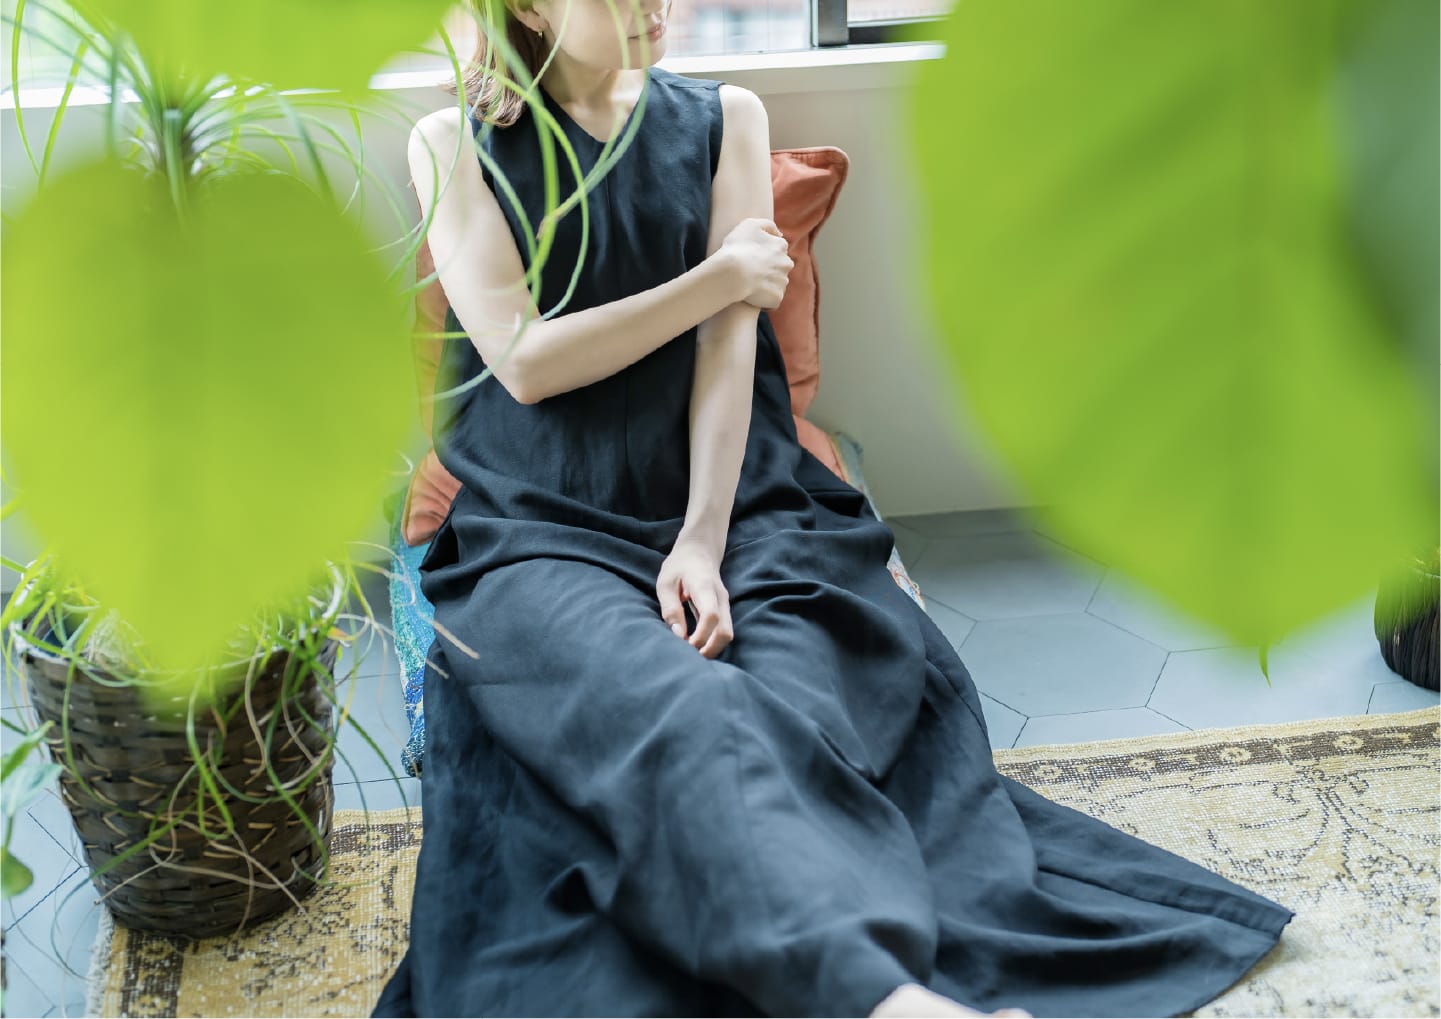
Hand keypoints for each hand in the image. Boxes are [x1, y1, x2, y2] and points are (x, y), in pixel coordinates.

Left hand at [656, 535, 733, 658]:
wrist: (700, 550)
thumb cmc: (679, 566)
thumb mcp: (666, 583)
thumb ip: (671, 608)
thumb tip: (678, 635)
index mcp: (705, 588)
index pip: (711, 616)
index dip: (700, 636)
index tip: (685, 645)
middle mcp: (720, 598)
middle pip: (725, 632)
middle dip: (709, 650)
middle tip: (689, 658)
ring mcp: (725, 604)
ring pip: (727, 634)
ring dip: (712, 648)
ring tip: (691, 654)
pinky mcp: (724, 610)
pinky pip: (723, 631)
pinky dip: (713, 642)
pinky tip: (697, 645)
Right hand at [718, 217, 793, 309]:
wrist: (732, 273)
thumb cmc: (737, 247)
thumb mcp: (750, 225)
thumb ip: (767, 225)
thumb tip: (779, 234)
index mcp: (781, 246)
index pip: (777, 249)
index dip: (764, 254)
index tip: (752, 257)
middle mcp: (786, 264)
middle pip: (780, 267)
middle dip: (770, 269)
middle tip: (752, 272)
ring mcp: (783, 282)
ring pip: (777, 284)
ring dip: (767, 284)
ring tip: (750, 285)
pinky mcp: (777, 298)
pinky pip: (772, 300)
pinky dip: (764, 299)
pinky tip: (752, 296)